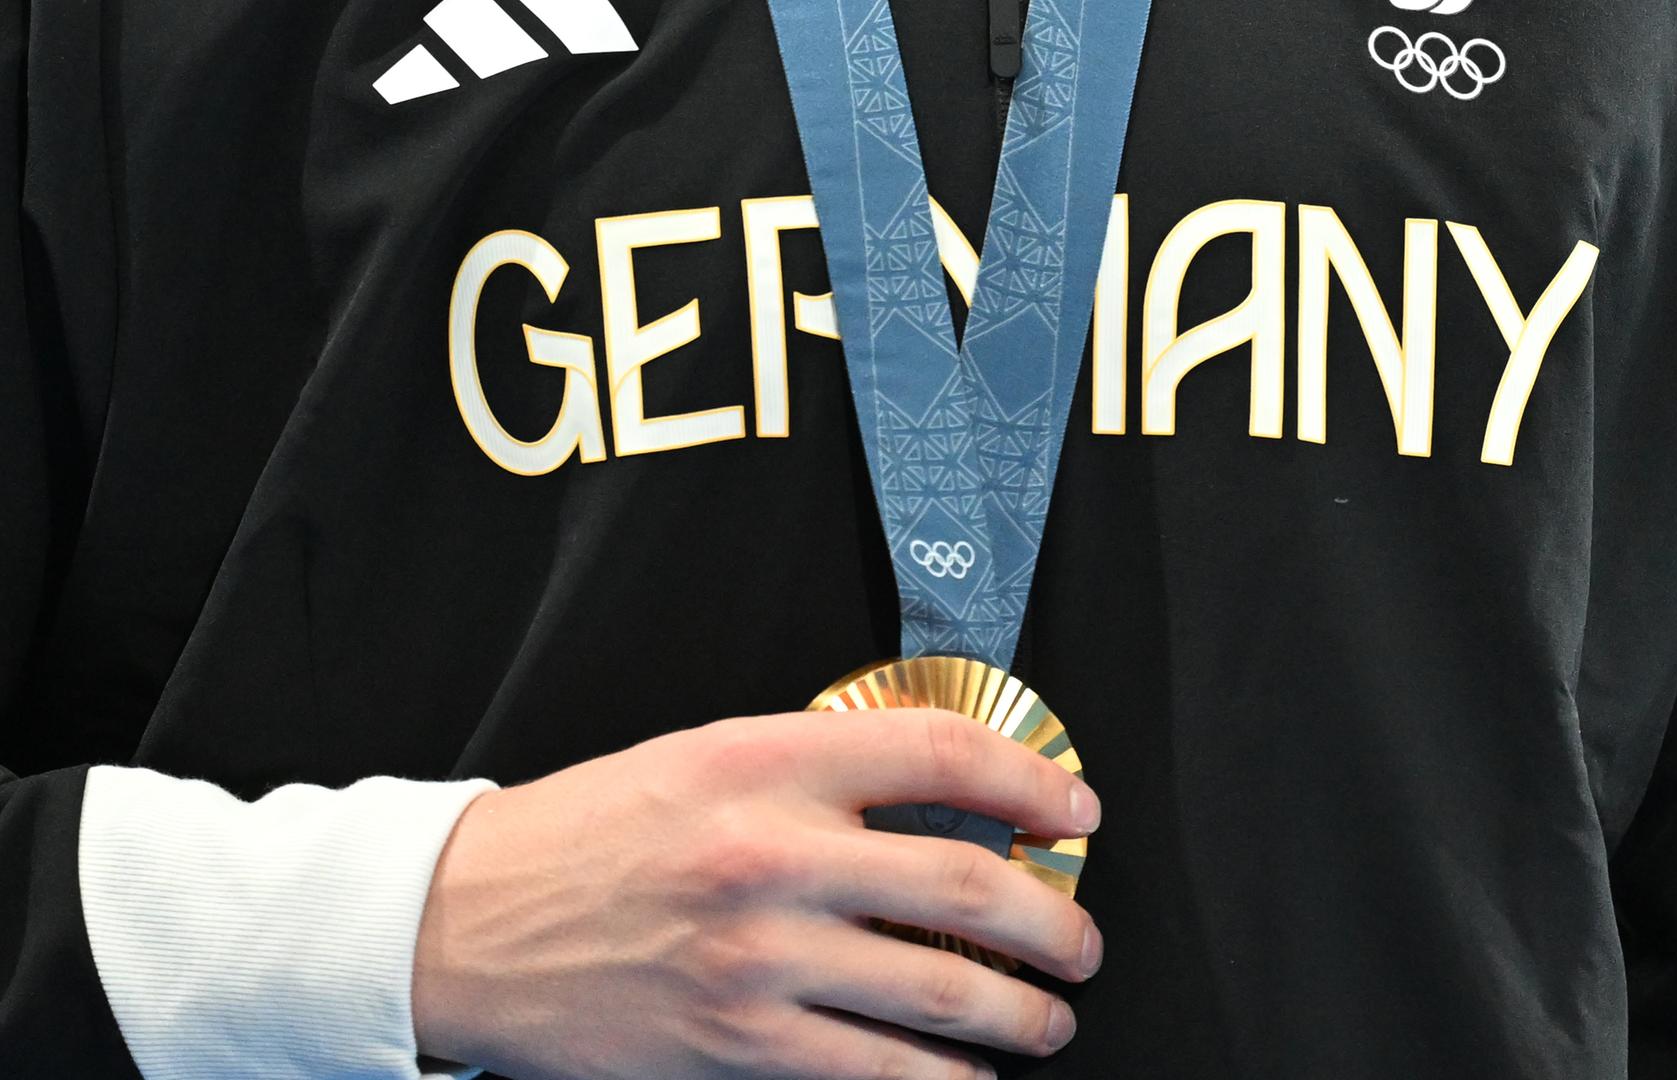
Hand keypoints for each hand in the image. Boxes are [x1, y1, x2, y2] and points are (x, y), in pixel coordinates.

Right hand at [412, 708, 1103, 1079]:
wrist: (465, 923)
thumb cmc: (589, 832)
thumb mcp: (704, 758)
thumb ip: (817, 769)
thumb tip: (941, 797)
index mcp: (766, 761)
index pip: (943, 753)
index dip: (1034, 778)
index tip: (1074, 808)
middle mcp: (771, 854)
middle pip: (970, 885)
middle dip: (1056, 923)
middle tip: (1083, 941)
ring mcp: (757, 958)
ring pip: (942, 993)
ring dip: (1022, 1015)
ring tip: (1048, 1020)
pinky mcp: (736, 1044)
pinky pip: (877, 1072)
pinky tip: (966, 1076)